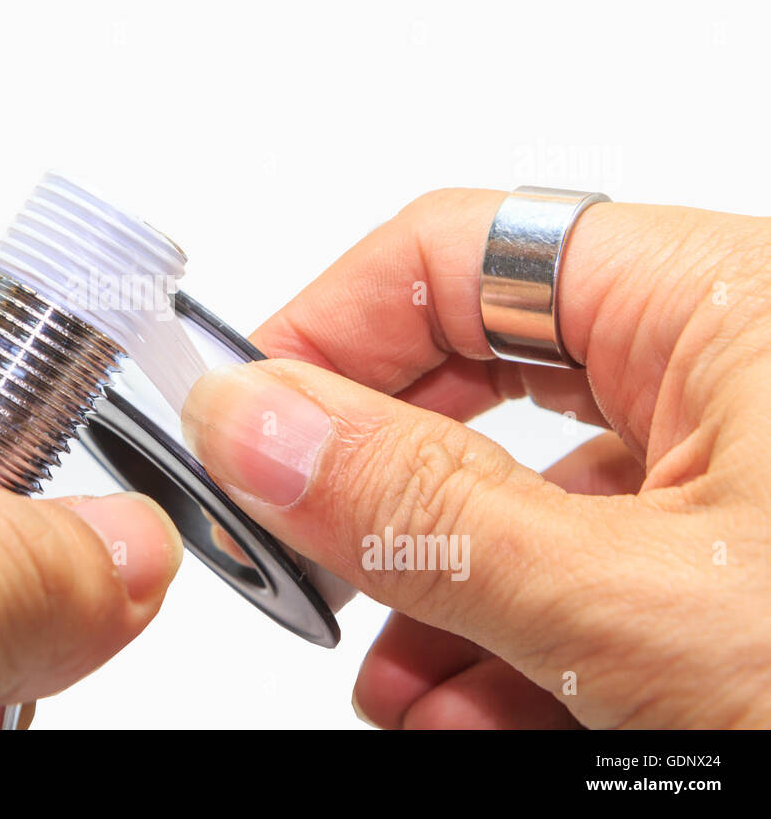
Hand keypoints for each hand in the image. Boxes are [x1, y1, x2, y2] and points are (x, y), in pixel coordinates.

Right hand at [181, 189, 770, 727]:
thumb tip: (254, 423)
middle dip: (375, 492)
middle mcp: (732, 364)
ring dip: (434, 597)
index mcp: (722, 303)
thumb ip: (424, 511)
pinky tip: (476, 708)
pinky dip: (515, 640)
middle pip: (476, 379)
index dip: (324, 331)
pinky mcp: (741, 556)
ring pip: (525, 497)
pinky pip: (591, 568)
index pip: (456, 252)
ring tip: (403, 689)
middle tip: (299, 555)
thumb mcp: (631, 604)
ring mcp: (740, 466)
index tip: (239, 430)